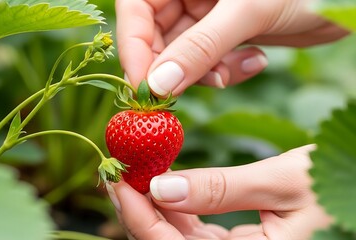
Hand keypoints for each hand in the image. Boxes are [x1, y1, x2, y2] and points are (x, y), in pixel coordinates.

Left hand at [106, 145, 332, 239]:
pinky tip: (164, 179)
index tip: (115, 176)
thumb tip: (161, 186)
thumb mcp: (283, 183)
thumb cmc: (339, 185)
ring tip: (135, 167)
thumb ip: (220, 190)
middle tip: (117, 167)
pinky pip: (194, 229)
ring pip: (176, 236)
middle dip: (136, 207)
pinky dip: (176, 204)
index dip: (136, 214)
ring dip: (153, 204)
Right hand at [116, 0, 348, 95]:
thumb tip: (158, 86)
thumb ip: (200, 48)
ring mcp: (205, 14)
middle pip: (156, 37)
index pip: (135, 10)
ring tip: (236, 71)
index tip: (145, 87)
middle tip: (191, 92)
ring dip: (207, 73)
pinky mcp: (223, 34)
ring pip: (183, 56)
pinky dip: (226, 71)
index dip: (134, 49)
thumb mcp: (246, 12)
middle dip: (176, 68)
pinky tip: (254, 61)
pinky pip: (208, 61)